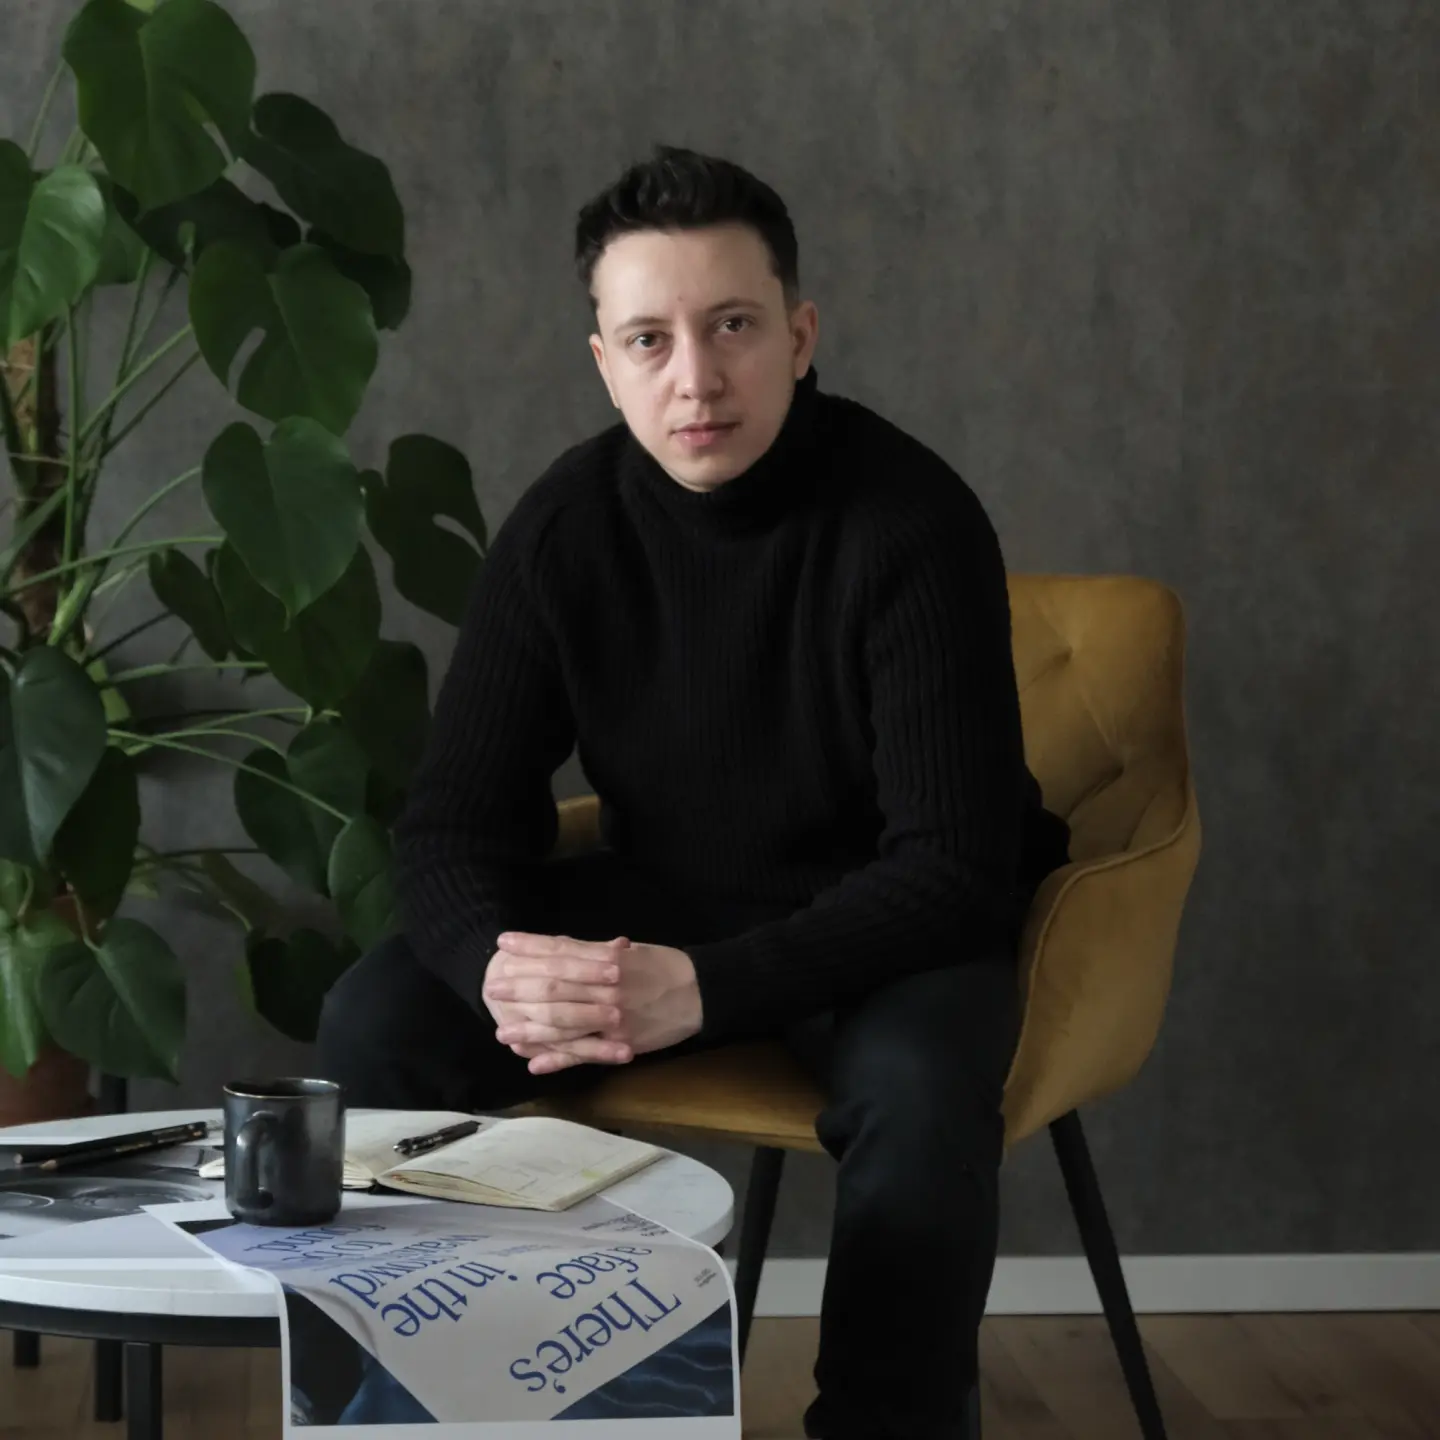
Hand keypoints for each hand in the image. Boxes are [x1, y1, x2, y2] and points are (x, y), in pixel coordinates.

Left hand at [483, 931, 703, 1074]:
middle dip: (521, 986)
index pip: (561, 950)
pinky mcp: (621, 1043)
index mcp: (607, 958)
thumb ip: (597, 952)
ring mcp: (612, 1017)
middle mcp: (606, 986)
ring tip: (502, 1030)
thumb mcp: (632, 951)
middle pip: (555, 986)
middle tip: (493, 986)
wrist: (702, 993)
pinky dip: (558, 1059)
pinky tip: (534, 1064)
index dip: (531, 946)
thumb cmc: (666, 967)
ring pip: (564, 1023)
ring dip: (530, 1028)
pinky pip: (584, 1053)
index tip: (504, 942)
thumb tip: (564, 948)